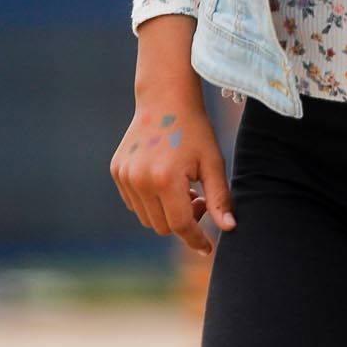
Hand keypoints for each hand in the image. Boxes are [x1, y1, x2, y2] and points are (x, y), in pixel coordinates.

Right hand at [110, 95, 233, 256]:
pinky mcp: (117, 171)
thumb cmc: (195, 130)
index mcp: (165, 179)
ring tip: (183, 189)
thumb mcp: (212, 162)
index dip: (196, 239)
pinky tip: (166, 181)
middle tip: (199, 198)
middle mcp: (139, 180)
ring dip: (167, 213)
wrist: (165, 99)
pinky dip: (151, 202)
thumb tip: (230, 229)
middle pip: (163, 227)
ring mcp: (125, 176)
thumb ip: (220, 198)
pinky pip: (135, 204)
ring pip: (147, 218)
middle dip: (184, 222)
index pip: (181, 226)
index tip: (208, 248)